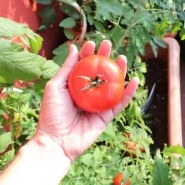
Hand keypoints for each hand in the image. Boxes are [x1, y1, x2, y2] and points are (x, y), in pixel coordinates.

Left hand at [34, 40, 138, 161]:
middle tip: (108, 44)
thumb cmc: (51, 114)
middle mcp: (88, 93)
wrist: (56, 141)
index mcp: (74, 86)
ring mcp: (98, 104)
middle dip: (105, 57)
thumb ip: (66, 68)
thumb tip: (74, 47)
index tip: (92, 43)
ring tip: (123, 58)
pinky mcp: (107, 116)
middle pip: (100, 72)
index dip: (88, 54)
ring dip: (119, 71)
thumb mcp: (55, 87)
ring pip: (112, 85)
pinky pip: (120, 102)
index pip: (83, 66)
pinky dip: (129, 92)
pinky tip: (134, 80)